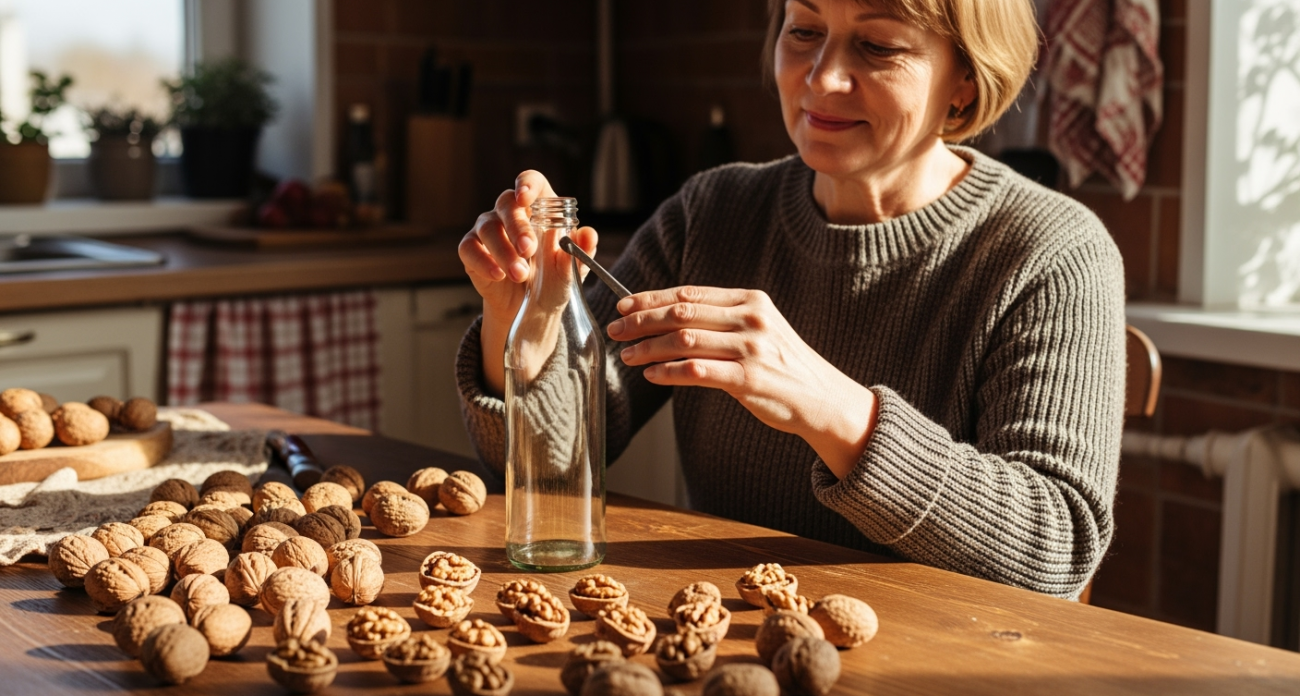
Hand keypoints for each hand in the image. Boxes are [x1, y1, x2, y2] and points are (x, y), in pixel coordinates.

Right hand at [457, 170, 597, 394]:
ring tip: (520, 274)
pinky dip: (484, 261)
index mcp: (539, 207)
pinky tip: (498, 275)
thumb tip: (589, 234)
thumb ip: (580, 251)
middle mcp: (511, 212)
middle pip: (506, 202)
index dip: (527, 184)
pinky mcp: (471, 250)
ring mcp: (489, 229)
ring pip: (487, 227)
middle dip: (517, 226)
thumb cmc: (554, 280)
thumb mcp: (571, 270)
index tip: (526, 198)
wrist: (533, 309)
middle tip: (528, 249)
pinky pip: (469, 248)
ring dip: (504, 251)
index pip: (531, 182)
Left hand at [607, 286, 877, 476]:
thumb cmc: (782, 365)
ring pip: (684, 341)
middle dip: (641, 320)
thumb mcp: (759, 329)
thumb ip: (722, 319)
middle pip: (682, 313)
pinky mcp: (749, 379)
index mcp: (750, 301)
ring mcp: (751, 348)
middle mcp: (751, 319)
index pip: (690, 294)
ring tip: (627, 355)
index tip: (623, 305)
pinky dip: (668, 372)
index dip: (651, 298)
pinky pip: (697, 371)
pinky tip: (652, 374)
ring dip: (648, 348)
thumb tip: (669, 315)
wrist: (823, 398)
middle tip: (615, 330)